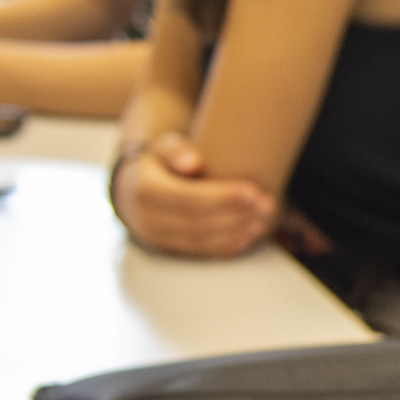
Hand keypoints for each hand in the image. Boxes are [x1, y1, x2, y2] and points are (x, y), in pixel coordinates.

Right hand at [111, 134, 275, 257]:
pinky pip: (197, 252)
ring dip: (234, 234)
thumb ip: (177, 150)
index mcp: (146, 189)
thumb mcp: (164, 147)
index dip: (224, 198)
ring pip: (199, 241)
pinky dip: (223, 248)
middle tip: (266, 206)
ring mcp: (156, 236)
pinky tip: (245, 238)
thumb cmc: (159, 162)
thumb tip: (193, 163)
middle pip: (198, 222)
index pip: (190, 198)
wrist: (134, 187)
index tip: (253, 192)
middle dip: (235, 216)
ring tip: (260, 222)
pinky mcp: (166, 248)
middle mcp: (147, 217)